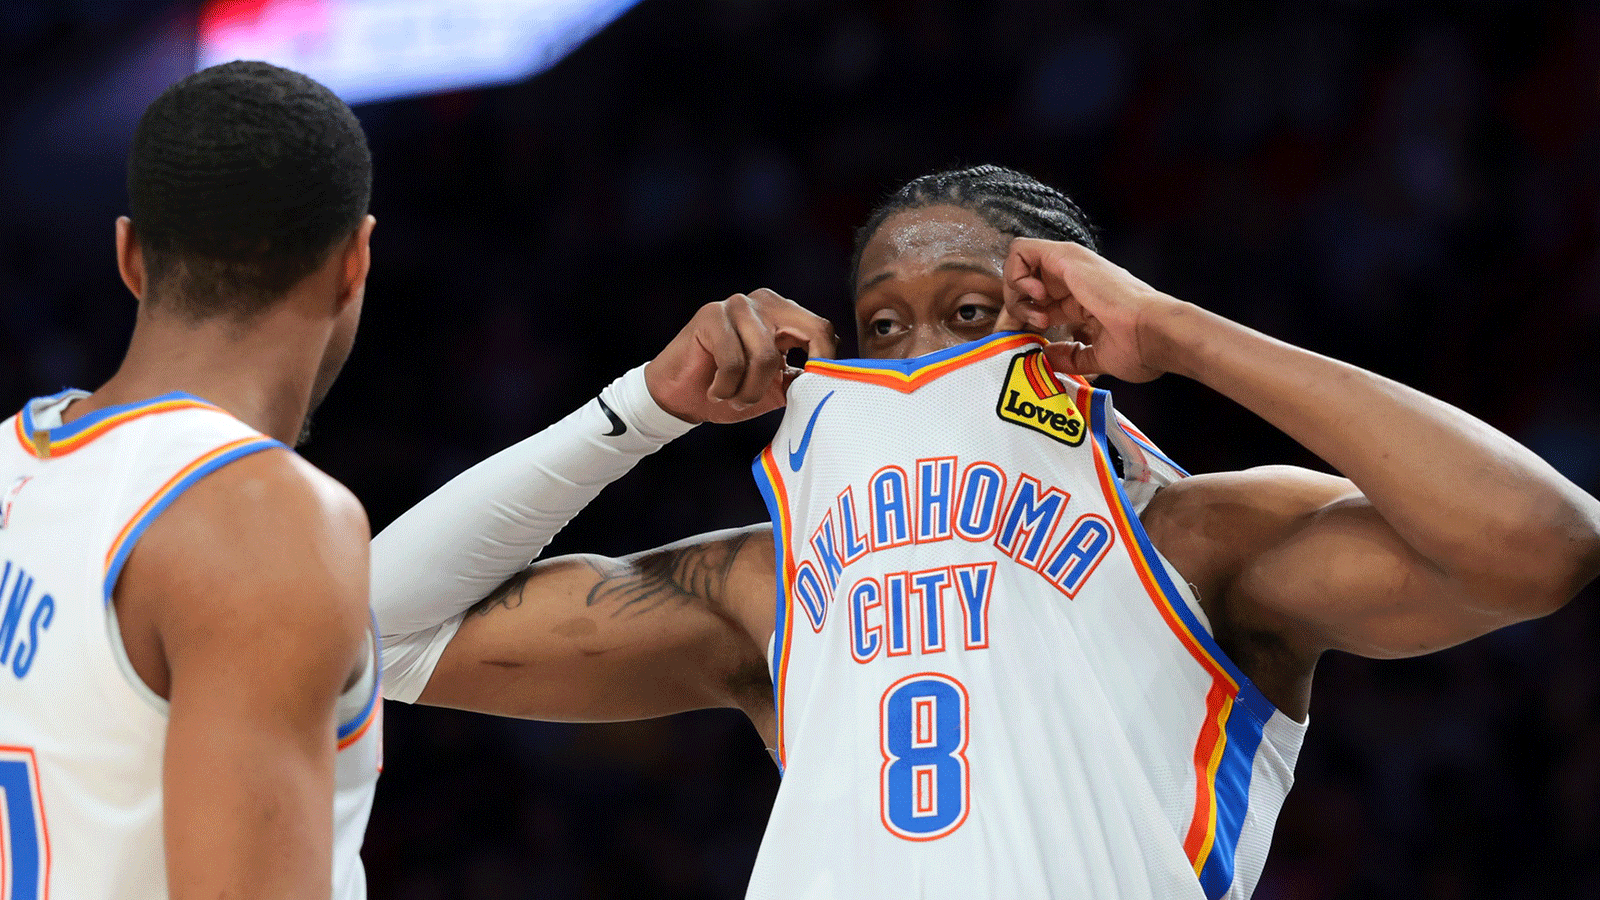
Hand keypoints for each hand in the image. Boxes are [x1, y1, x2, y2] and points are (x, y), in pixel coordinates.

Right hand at [645, 288, 836, 423]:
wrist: (679, 398)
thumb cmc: (729, 391)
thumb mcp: (774, 389)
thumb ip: (801, 381)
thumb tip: (831, 384)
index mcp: (786, 315)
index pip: (823, 331)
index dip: (826, 364)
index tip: (814, 394)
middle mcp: (766, 303)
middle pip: (811, 329)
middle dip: (803, 372)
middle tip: (782, 397)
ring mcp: (738, 305)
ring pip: (766, 355)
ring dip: (750, 391)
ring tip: (735, 399)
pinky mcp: (711, 316)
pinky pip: (733, 360)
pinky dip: (726, 387)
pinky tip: (715, 391)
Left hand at [996, 238, 1184, 382]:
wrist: (1155, 333)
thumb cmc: (1140, 347)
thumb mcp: (1098, 357)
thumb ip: (1071, 356)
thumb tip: (1049, 357)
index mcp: (1081, 300)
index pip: (1038, 304)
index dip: (1022, 322)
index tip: (1020, 343)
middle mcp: (1074, 278)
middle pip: (1024, 283)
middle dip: (1012, 310)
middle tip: (1018, 332)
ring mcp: (1070, 263)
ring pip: (1019, 263)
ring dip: (1015, 293)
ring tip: (1036, 316)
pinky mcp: (1065, 255)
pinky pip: (1021, 250)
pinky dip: (1016, 276)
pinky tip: (1036, 300)